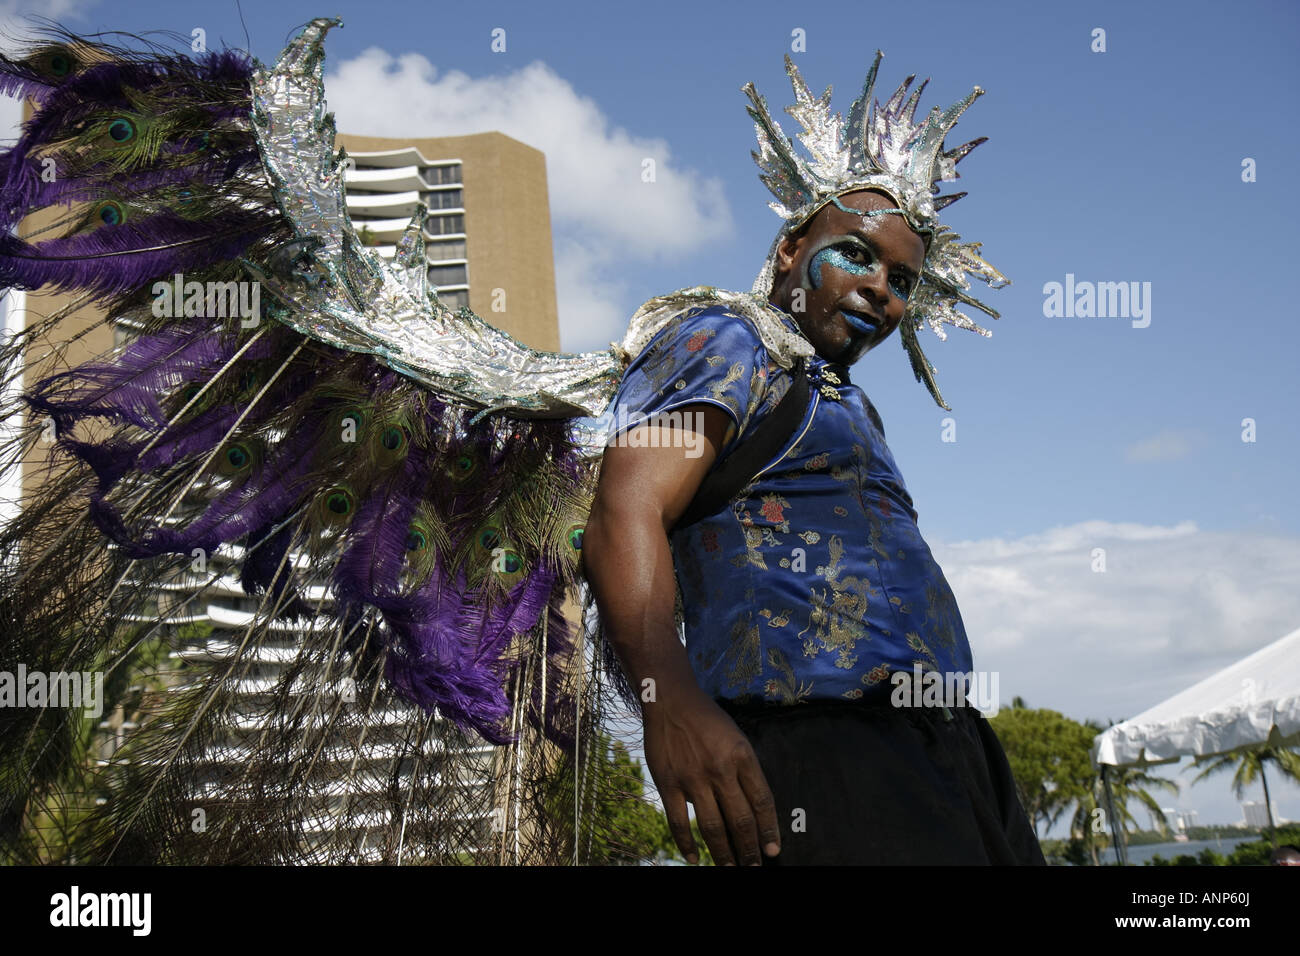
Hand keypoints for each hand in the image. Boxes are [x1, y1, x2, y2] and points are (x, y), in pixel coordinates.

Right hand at [642, 687, 780, 865]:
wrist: (671, 700)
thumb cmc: (708, 720)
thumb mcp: (737, 737)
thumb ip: (745, 771)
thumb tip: (754, 809)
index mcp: (742, 756)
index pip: (762, 802)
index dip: (770, 830)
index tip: (774, 851)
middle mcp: (720, 769)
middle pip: (740, 820)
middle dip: (750, 849)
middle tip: (754, 866)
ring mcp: (692, 778)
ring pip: (713, 827)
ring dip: (724, 853)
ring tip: (731, 868)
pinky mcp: (668, 783)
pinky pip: (679, 822)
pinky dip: (687, 844)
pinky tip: (695, 858)